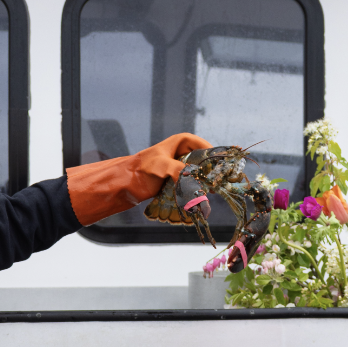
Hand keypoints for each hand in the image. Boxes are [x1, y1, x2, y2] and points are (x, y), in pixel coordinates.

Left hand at [66, 132, 210, 225]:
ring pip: (201, 179)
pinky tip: (197, 204)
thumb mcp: (161, 166)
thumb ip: (180, 172)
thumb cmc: (139, 169)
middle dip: (211, 178)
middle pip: (207, 165)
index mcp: (184, 142)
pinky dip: (195, 196)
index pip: (208, 148)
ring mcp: (183, 169)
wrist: (123, 184)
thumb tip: (196, 187)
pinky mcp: (178, 183)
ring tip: (206, 200)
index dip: (217, 159)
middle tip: (215, 190)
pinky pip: (192, 188)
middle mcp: (185, 154)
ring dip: (203, 190)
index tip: (224, 172)